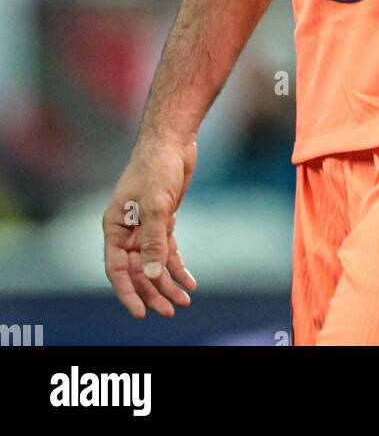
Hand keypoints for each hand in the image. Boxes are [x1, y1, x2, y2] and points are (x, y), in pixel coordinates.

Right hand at [103, 137, 197, 318]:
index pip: (116, 269)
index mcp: (114, 227)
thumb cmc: (156, 167)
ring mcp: (145, 227)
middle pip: (137, 271)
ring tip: (183, 301)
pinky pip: (167, 251)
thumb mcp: (155, 205)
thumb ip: (153, 241)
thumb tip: (152, 275)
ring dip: (167, 283)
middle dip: (153, 292)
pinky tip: (189, 281)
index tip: (141, 312)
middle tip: (170, 311)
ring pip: (153, 264)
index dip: (128, 292)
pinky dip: (177, 266)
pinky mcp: (162, 222)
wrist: (172, 141)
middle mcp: (127, 231)